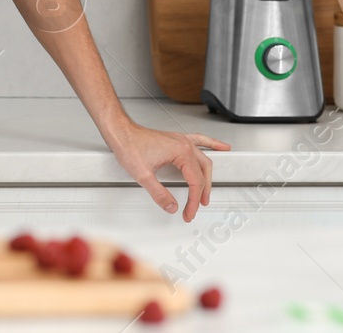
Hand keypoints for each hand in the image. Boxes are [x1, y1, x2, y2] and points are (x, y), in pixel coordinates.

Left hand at [108, 121, 229, 221]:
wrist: (121, 132)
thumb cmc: (129, 146)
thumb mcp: (143, 176)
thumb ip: (159, 194)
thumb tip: (172, 206)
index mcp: (181, 152)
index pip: (195, 182)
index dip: (193, 200)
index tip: (189, 211)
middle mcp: (184, 144)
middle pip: (202, 172)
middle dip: (202, 192)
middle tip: (196, 206)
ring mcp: (181, 140)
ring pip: (204, 160)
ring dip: (208, 177)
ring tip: (208, 192)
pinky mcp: (176, 139)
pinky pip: (200, 141)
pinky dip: (212, 144)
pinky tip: (221, 147)